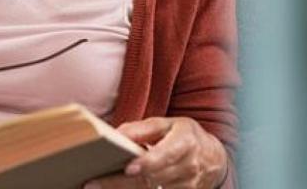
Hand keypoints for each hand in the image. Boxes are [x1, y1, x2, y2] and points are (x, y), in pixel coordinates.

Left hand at [82, 117, 227, 188]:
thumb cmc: (184, 137)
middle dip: (122, 182)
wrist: (213, 158)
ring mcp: (187, 187)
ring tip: (97, 187)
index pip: (166, 155)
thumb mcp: (167, 124)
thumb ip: (142, 129)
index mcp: (185, 143)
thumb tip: (115, 134)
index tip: (128, 168)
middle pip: (153, 179)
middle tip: (93, 183)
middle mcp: (189, 167)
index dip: (148, 163)